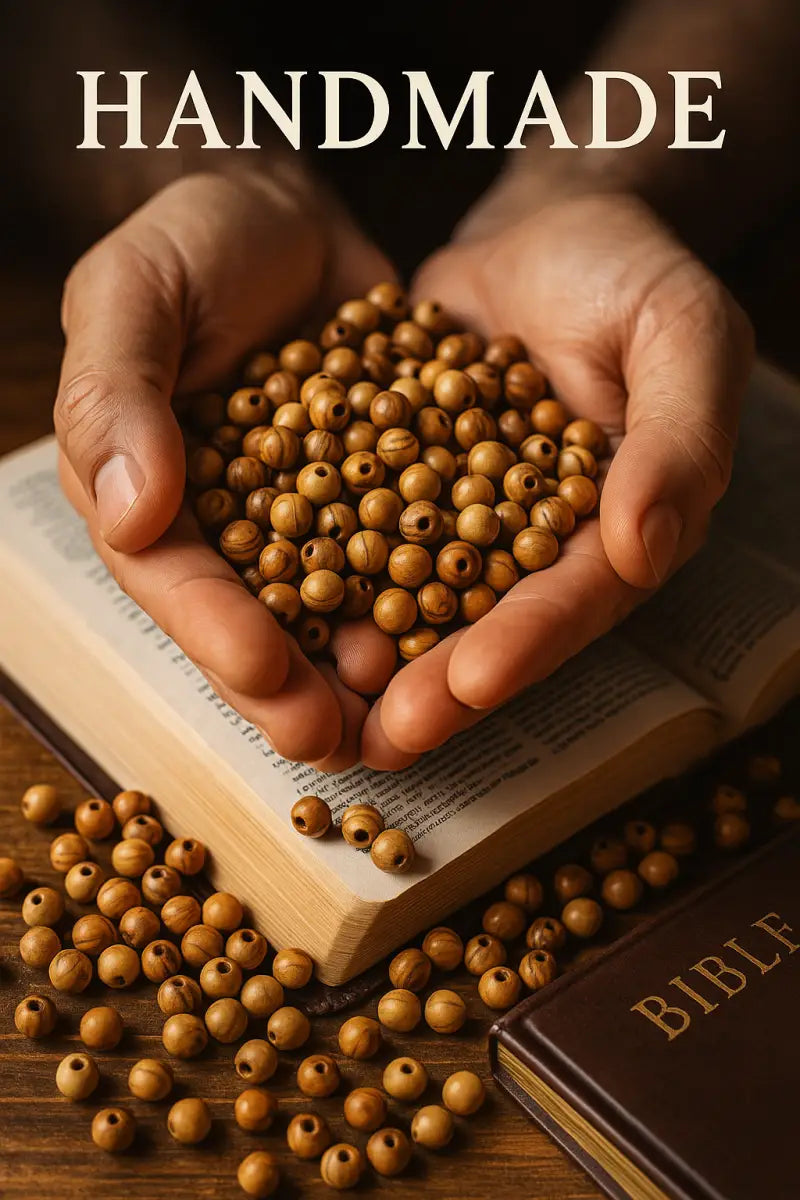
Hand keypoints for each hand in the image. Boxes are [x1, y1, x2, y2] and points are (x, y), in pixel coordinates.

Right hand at [55, 170, 396, 768]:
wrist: (291, 211)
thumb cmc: (193, 240)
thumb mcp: (133, 292)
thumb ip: (116, 395)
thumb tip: (128, 510)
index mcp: (147, 491)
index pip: (172, 574)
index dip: (214, 629)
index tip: (264, 670)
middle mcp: (228, 522)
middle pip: (255, 614)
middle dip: (292, 681)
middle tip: (337, 737)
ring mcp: (309, 514)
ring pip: (335, 603)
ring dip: (367, 662)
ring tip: (405, 714)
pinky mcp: (382, 492)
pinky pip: (406, 547)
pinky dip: (432, 590)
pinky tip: (467, 630)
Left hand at [360, 192, 753, 767]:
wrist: (545, 230)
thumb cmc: (632, 272)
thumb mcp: (682, 334)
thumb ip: (680, 438)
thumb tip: (647, 547)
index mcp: (615, 527)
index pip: (577, 597)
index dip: (530, 641)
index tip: (475, 680)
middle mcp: (534, 541)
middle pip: (487, 621)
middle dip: (437, 680)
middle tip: (383, 737)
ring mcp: (460, 516)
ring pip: (413, 593)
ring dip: (367, 649)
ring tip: (316, 707)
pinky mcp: (397, 480)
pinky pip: (357, 527)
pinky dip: (318, 562)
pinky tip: (269, 602)